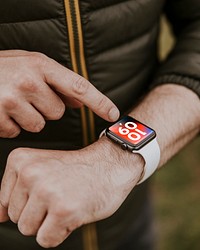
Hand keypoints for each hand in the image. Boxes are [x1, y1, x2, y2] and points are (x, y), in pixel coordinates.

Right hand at [0, 50, 118, 137]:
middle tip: (27, 96)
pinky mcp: (0, 118)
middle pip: (58, 111)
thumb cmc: (2, 69)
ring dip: (30, 117)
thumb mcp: (30, 65)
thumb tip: (79, 101)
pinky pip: (18, 131)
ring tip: (13, 102)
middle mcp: (29, 81)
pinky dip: (12, 125)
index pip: (78, 86)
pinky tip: (2, 111)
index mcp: (40, 64)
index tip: (113, 114)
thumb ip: (56, 82)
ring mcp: (12, 100)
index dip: (99, 102)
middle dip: (46, 107)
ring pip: (40, 124)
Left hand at [0, 138, 142, 247]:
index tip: (47, 191)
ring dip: (48, 222)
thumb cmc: (77, 169)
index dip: (29, 201)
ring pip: (28, 229)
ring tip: (67, 201)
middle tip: (60, 194)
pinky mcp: (63, 210)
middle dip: (38, 213)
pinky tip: (73, 211)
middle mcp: (30, 173)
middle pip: (16, 217)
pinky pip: (46, 239)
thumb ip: (16, 191)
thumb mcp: (42, 167)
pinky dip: (60, 232)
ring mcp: (46, 191)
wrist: (109, 165)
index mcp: (21, 160)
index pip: (4, 201)